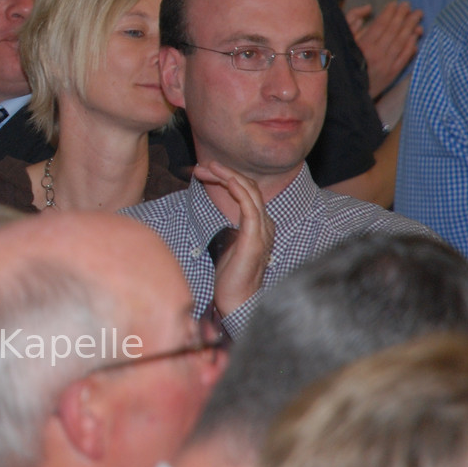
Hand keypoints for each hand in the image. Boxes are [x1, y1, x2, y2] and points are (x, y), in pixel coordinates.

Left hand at [194, 161, 273, 317]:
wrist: (237, 300)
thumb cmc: (231, 275)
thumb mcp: (228, 243)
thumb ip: (229, 226)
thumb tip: (218, 210)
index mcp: (260, 225)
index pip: (247, 191)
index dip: (226, 177)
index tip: (204, 171)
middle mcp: (265, 224)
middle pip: (248, 187)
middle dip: (224, 172)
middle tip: (202, 166)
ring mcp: (263, 231)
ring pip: (249, 192)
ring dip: (227, 176)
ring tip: (207, 168)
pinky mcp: (255, 239)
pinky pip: (250, 208)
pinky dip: (238, 190)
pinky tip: (226, 181)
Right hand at [344, 1, 422, 98]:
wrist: (347, 92)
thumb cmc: (342, 62)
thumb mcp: (342, 39)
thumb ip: (352, 20)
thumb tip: (369, 8)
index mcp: (363, 45)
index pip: (381, 24)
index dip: (389, 12)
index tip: (395, 3)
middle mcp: (376, 54)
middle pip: (394, 31)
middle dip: (403, 16)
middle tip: (409, 5)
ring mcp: (386, 65)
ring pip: (402, 42)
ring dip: (411, 27)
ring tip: (417, 15)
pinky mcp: (392, 74)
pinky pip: (405, 57)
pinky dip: (412, 45)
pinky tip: (416, 35)